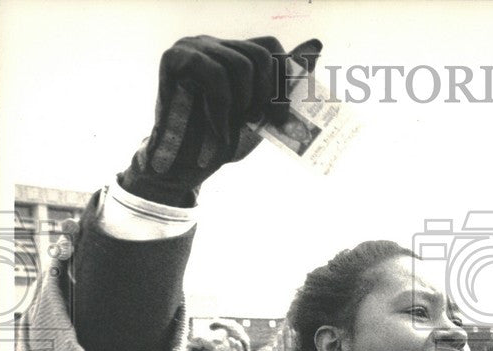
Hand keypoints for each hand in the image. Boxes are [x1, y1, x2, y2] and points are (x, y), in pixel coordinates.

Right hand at [119, 35, 321, 205]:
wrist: (189, 165)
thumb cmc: (224, 139)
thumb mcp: (263, 110)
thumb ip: (285, 80)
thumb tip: (317, 45)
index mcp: (232, 53)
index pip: (270, 47)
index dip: (283, 79)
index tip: (281, 114)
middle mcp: (212, 44)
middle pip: (260, 55)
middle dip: (267, 95)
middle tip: (255, 121)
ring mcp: (192, 47)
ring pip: (241, 65)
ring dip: (243, 104)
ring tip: (232, 123)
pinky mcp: (175, 58)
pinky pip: (215, 75)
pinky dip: (222, 108)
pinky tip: (219, 128)